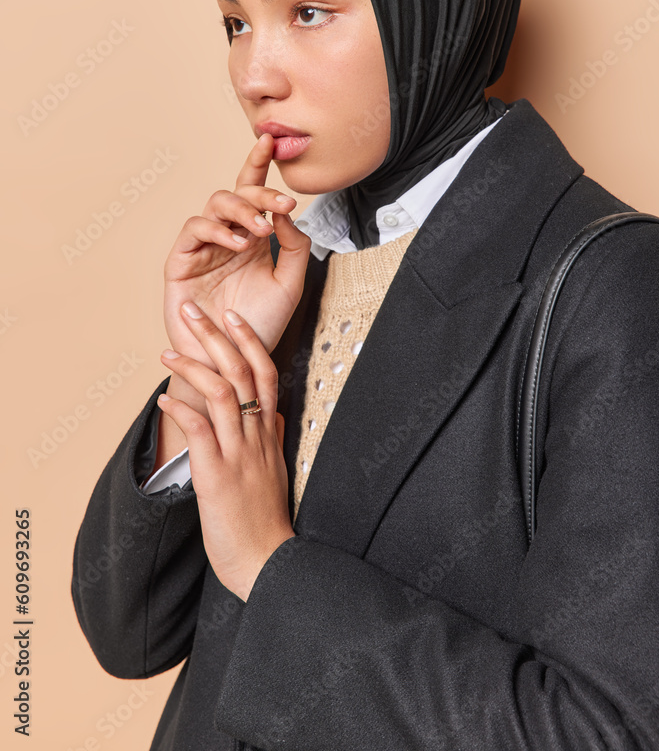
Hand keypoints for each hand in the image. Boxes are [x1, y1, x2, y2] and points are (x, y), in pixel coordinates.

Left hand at [157, 297, 295, 601]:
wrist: (270, 563)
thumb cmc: (268, 520)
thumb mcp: (278, 470)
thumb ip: (275, 437)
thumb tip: (274, 413)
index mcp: (270, 433)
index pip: (266, 372)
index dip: (249, 341)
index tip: (233, 316)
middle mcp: (257, 437)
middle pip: (242, 372)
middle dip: (216, 338)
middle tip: (192, 312)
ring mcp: (239, 455)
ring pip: (222, 394)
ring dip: (193, 367)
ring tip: (167, 352)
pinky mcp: (219, 477)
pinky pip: (201, 434)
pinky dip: (182, 409)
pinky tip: (164, 398)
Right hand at [163, 132, 311, 378]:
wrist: (233, 362)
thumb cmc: (259, 326)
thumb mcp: (290, 285)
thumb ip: (295, 247)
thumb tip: (286, 213)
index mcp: (252, 238)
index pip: (254, 194)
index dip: (258, 165)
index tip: (271, 140)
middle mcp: (227, 237)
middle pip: (237, 194)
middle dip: (260, 193)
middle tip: (281, 204)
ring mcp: (202, 248)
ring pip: (214, 205)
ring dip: (241, 210)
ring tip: (261, 230)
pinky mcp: (181, 261)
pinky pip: (194, 230)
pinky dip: (218, 230)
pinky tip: (239, 244)